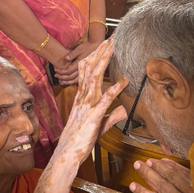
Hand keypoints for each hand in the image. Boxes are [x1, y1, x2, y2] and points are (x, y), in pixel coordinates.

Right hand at [50, 39, 127, 174]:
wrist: (68, 153)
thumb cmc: (82, 140)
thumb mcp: (101, 125)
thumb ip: (113, 115)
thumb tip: (125, 110)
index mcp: (83, 97)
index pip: (87, 72)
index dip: (94, 57)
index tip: (102, 46)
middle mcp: (84, 97)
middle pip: (91, 69)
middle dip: (100, 52)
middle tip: (109, 38)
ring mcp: (88, 105)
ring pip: (97, 78)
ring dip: (106, 62)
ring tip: (114, 49)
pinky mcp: (94, 115)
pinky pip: (106, 99)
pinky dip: (115, 89)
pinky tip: (124, 80)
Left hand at [55, 40, 101, 85]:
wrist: (95, 48)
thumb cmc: (87, 47)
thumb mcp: (79, 49)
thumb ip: (72, 54)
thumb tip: (66, 58)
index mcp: (80, 64)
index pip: (69, 71)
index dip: (61, 72)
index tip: (55, 69)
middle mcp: (82, 69)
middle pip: (71, 77)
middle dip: (62, 77)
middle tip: (55, 75)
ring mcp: (84, 72)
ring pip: (75, 81)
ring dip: (67, 82)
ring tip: (60, 81)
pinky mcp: (85, 72)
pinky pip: (78, 80)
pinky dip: (72, 82)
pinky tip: (68, 82)